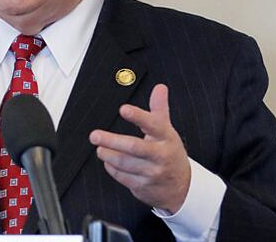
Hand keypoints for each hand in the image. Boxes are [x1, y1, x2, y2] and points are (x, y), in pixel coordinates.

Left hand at [89, 84, 190, 212]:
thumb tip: (160, 88)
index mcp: (166, 138)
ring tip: (100, 148)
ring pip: (125, 163)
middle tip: (94, 135)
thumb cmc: (169, 154)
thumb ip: (159, 108)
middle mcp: (160, 155)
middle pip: (134, 147)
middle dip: (112, 141)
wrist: (181, 188)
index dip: (139, 116)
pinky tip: (108, 162)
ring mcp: (152, 172)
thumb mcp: (167, 131)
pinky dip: (112, 168)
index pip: (154, 125)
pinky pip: (123, 177)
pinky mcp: (143, 186)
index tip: (124, 109)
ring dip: (108, 155)